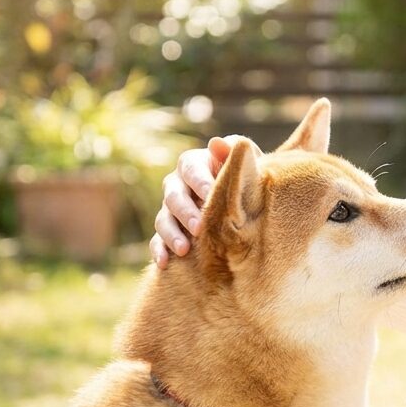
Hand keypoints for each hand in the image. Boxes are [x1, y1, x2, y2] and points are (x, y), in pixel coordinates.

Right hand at [150, 135, 254, 265]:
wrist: (244, 205)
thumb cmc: (248, 178)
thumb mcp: (248, 162)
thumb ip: (234, 151)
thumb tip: (216, 143)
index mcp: (193, 164)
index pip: (191, 168)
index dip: (199, 181)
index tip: (211, 194)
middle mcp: (177, 185)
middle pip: (173, 195)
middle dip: (185, 212)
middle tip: (199, 227)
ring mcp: (169, 209)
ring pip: (163, 219)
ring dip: (171, 234)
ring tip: (183, 249)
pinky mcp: (166, 231)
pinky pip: (157, 241)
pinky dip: (159, 251)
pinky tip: (165, 263)